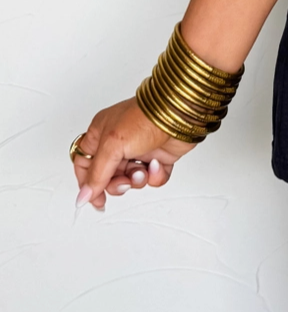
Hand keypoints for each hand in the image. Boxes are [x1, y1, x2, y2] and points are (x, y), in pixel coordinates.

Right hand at [72, 96, 198, 210]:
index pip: (85, 164)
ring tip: (143, 170)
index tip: (94, 198)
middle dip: (117, 184)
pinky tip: (157, 165)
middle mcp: (118, 142)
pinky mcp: (158, 157)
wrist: (180, 114)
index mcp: (101, 134)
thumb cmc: (145, 118)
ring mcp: (139, 150)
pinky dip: (155, 176)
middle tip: (125, 182)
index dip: (87, 183)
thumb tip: (83, 196)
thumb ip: (96, 174)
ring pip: (130, 180)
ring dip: (137, 180)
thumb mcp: (112, 146)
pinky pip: (151, 178)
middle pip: (107, 176)